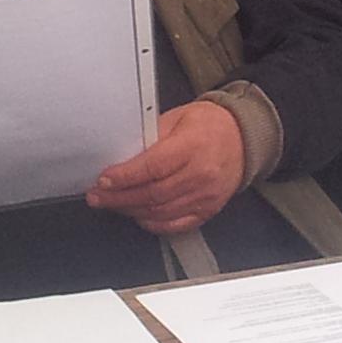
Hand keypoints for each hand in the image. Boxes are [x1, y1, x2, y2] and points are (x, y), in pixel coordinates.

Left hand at [87, 102, 245, 234]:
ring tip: (111, 204)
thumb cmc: (210, 125)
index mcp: (194, 146)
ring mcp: (206, 196)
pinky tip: (137, 215)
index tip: (104, 179)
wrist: (244, 139)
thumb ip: (151, 136)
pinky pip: (175, 224)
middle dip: (119, 197)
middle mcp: (202, 174)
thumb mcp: (178, 117)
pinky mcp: (208, 210)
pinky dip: (152, 223)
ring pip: (160, 212)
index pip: (153, 167)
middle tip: (98, 196)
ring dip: (130, 210)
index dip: (125, 176)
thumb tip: (122, 155)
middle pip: (153, 194)